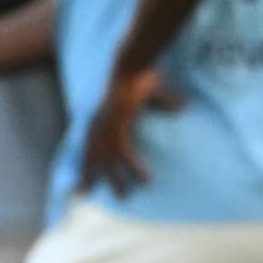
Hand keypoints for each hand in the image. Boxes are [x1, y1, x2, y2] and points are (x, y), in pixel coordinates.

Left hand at [79, 67, 183, 195]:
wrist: (135, 65)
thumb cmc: (142, 76)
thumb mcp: (154, 94)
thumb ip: (166, 102)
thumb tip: (182, 105)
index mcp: (101, 119)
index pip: (88, 146)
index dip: (85, 162)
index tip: (79, 178)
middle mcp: (100, 125)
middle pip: (92, 157)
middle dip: (88, 176)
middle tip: (84, 194)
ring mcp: (107, 127)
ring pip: (109, 161)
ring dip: (116, 179)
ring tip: (124, 197)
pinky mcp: (119, 126)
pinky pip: (126, 153)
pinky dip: (135, 168)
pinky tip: (147, 180)